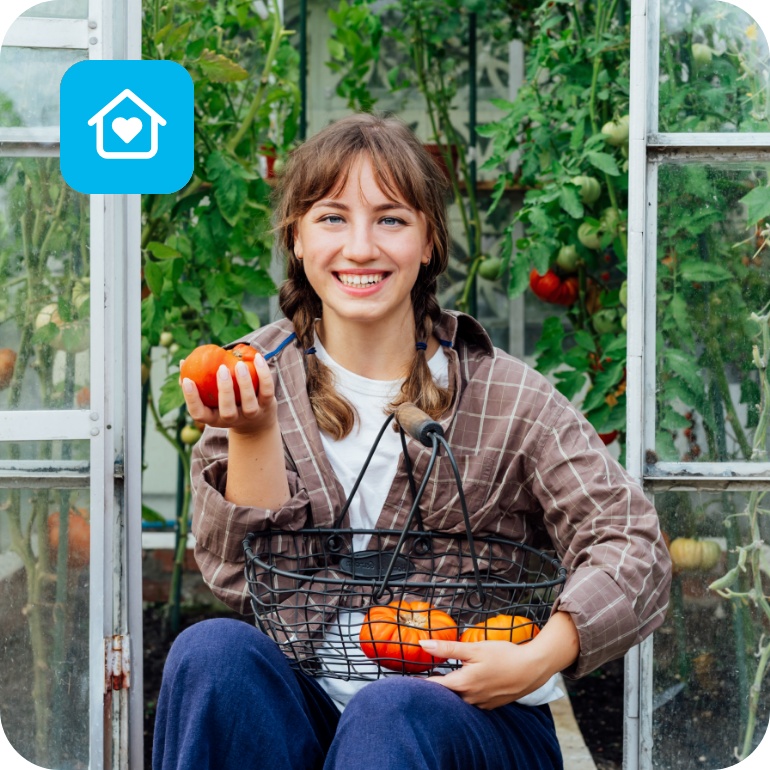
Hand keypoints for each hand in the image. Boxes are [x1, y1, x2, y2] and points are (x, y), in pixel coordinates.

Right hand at [180, 353, 276, 436]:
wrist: (256, 422)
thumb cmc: (226, 404)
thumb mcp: (211, 400)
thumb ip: (198, 384)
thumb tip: (182, 364)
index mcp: (214, 418)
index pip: (199, 414)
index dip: (191, 399)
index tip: (187, 380)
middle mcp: (233, 420)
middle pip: (227, 411)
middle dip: (224, 390)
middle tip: (221, 369)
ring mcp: (251, 414)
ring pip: (249, 403)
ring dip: (244, 383)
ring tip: (239, 364)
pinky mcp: (267, 406)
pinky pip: (267, 390)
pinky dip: (264, 374)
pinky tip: (257, 357)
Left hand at [419, 639, 550, 709]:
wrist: (532, 669)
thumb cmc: (503, 655)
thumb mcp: (474, 648)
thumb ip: (448, 648)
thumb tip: (423, 644)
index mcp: (462, 684)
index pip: (434, 686)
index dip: (420, 683)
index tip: (408, 679)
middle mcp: (469, 699)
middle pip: (445, 695)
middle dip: (435, 687)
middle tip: (425, 677)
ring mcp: (480, 704)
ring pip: (458, 700)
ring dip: (451, 691)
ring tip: (444, 679)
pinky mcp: (490, 705)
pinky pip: (471, 702)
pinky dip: (465, 694)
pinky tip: (468, 683)